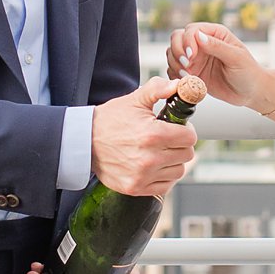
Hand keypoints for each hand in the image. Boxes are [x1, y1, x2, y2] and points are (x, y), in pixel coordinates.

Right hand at [91, 76, 196, 196]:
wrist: (84, 142)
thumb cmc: (109, 120)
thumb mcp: (134, 100)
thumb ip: (158, 89)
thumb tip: (179, 86)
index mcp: (153, 134)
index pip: (190, 137)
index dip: (186, 130)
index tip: (177, 128)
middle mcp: (150, 158)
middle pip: (187, 154)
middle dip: (181, 144)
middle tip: (168, 139)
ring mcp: (143, 176)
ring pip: (178, 171)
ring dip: (174, 161)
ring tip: (160, 152)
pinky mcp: (136, 188)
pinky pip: (165, 186)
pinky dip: (164, 176)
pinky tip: (154, 166)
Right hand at [166, 22, 262, 107]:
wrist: (251, 92)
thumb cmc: (249, 72)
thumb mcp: (236, 58)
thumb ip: (217, 46)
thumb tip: (198, 36)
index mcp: (214, 34)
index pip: (191, 30)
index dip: (187, 42)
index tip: (192, 57)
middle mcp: (202, 43)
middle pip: (177, 38)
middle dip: (177, 51)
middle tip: (186, 66)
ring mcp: (196, 58)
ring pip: (172, 53)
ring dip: (174, 64)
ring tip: (187, 75)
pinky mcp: (192, 72)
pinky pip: (174, 69)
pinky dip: (174, 75)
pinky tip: (184, 81)